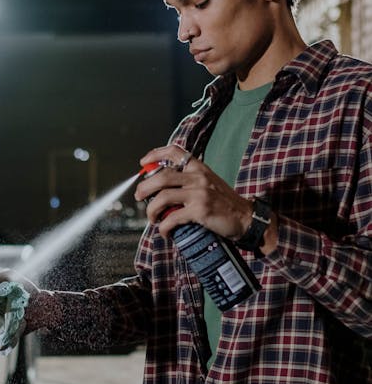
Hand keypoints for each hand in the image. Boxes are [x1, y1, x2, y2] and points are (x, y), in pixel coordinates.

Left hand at [134, 144, 253, 239]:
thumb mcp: (209, 183)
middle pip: (162, 176)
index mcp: (199, 168)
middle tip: (139, 196)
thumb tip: (162, 188)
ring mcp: (199, 193)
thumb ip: (190, 181)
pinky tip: (164, 231)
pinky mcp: (200, 211)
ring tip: (152, 217)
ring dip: (151, 209)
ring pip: (162, 197)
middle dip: (144, 187)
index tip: (143, 162)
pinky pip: (172, 218)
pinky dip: (163, 227)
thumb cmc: (225, 203)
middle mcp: (198, 177)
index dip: (155, 154)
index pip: (175, 151)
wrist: (246, 218)